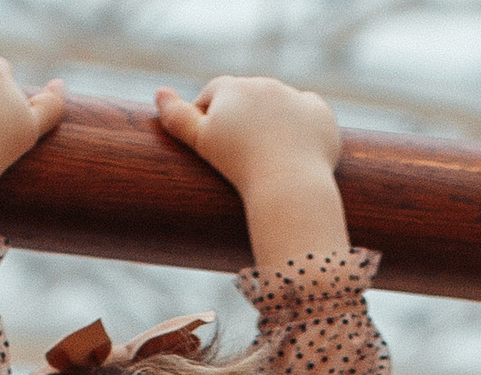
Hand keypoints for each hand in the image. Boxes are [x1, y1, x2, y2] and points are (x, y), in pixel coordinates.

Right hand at [153, 76, 338, 195]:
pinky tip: (295, 149)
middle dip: (242, 118)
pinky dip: (302, 128)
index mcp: (233, 87)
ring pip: (278, 105)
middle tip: (240, 154)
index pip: (214, 94)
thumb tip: (159, 93)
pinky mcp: (321, 114)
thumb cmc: (239, 167)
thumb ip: (177, 118)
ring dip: (272, 121)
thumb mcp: (200, 143)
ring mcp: (295, 96)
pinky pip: (308, 115)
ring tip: (268, 154)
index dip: (208, 116)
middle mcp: (265, 83)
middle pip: (247, 97)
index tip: (212, 143)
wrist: (288, 185)